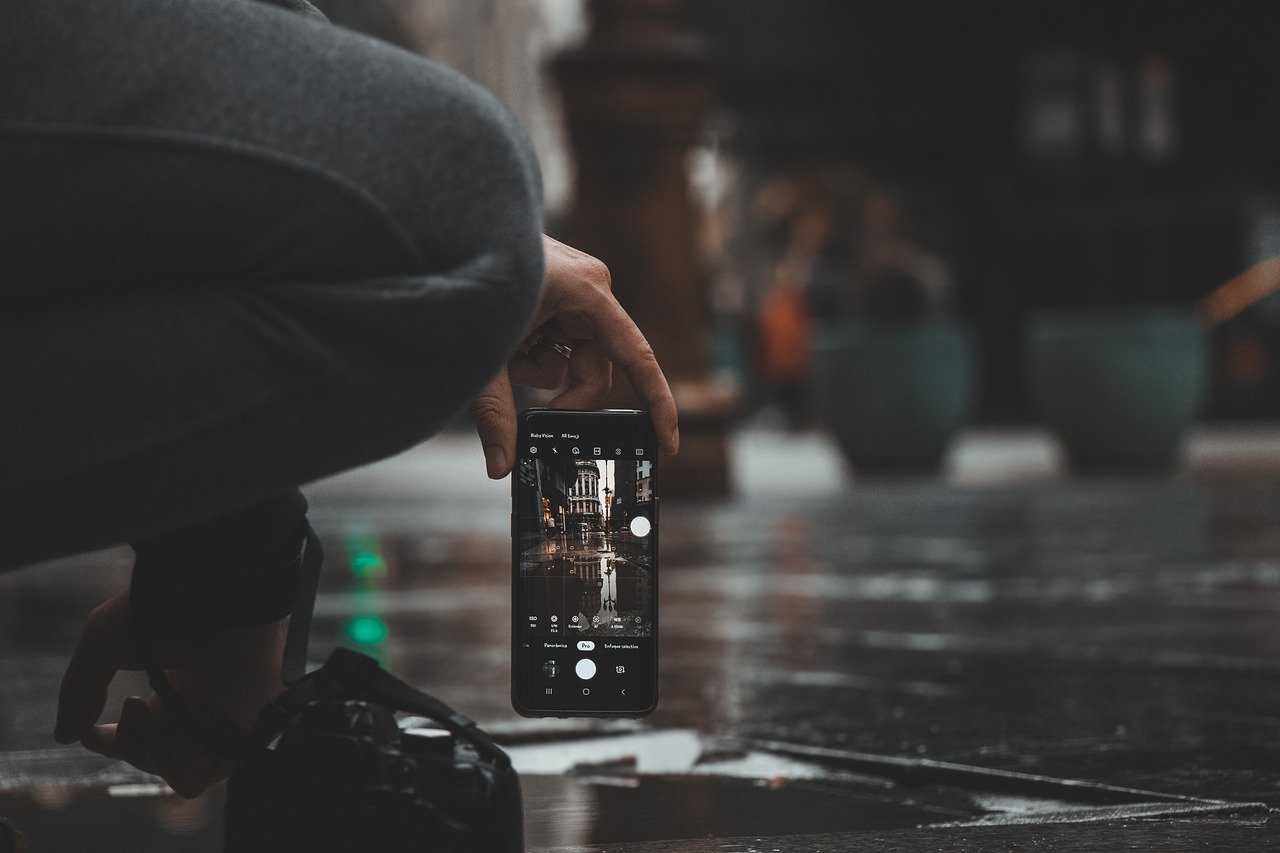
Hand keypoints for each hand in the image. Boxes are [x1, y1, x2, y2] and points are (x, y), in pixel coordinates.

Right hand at [53, 589, 285, 797]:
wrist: (209, 601)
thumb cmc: (161, 612)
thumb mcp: (102, 644)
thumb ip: (80, 691)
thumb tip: (64, 735)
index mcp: (180, 682)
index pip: (149, 734)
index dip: (118, 742)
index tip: (92, 733)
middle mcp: (208, 705)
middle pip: (160, 759)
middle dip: (134, 744)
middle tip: (135, 703)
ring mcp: (230, 722)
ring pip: (179, 774)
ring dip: (155, 746)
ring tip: (164, 701)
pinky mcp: (248, 734)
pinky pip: (201, 775)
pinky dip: (178, 753)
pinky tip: (182, 713)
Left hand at [475, 235, 679, 477]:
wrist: (444, 233)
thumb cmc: (470, 274)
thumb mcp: (483, 351)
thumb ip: (494, 412)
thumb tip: (500, 467)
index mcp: (589, 292)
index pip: (636, 357)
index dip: (657, 404)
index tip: (667, 443)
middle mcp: (592, 291)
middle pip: (596, 370)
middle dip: (564, 397)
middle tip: (539, 416)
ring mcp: (576, 294)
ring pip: (572, 362)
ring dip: (535, 370)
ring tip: (502, 350)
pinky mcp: (558, 299)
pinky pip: (557, 345)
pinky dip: (529, 354)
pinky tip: (504, 338)